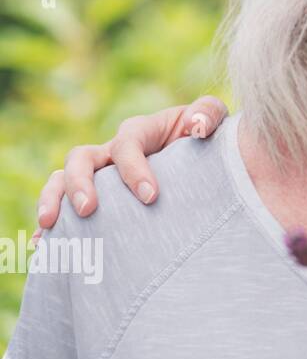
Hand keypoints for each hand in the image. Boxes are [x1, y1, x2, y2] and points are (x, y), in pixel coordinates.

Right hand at [33, 96, 229, 238]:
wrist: (201, 153)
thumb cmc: (205, 134)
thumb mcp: (211, 116)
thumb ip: (207, 113)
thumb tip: (196, 125)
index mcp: (139, 132)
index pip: (127, 146)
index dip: (134, 170)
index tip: (151, 197)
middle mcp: (111, 151)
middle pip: (81, 158)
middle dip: (79, 183)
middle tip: (88, 210)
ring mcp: (100, 174)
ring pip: (62, 179)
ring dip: (52, 200)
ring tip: (49, 227)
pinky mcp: (97, 195)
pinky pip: (63, 206)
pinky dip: (52, 225)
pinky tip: (44, 245)